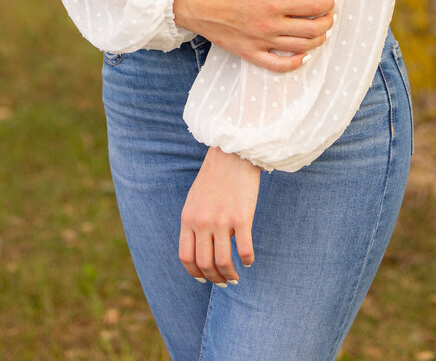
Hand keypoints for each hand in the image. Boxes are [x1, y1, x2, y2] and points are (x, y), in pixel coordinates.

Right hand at [172, 0, 334, 71]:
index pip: (311, 7)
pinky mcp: (250, 53)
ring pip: (300, 48)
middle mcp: (269, 26)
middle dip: (327, 22)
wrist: (194, 2)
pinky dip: (296, 63)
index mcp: (271, 3)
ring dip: (317, 40)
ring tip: (321, 31)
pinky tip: (304, 55)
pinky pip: (278, 65)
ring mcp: (260, 42)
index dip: (327, 3)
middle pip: (311, 30)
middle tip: (330, 15)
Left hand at [179, 147, 259, 284]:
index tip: (203, 279)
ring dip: (230, 275)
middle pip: (205, 264)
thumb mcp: (194, 199)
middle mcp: (202, 222)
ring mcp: (222, 221)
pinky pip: (245, 250)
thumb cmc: (214, 177)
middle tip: (223, 281)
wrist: (232, 154)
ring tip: (235, 277)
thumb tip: (199, 250)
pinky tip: (248, 261)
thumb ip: (193, 223)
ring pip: (223, 262)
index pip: (186, 257)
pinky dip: (247, 261)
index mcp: (188, 218)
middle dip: (214, 278)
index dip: (194, 273)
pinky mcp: (242, 218)